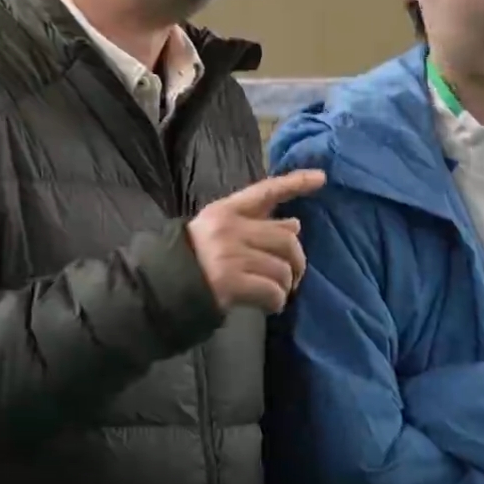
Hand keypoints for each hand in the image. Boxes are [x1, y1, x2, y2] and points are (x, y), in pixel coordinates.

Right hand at [186, 169, 323, 313]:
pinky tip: (270, 305)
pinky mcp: (231, 282)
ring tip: (276, 293)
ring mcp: (230, 255)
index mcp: (225, 210)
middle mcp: (229, 228)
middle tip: (295, 276)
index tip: (321, 178)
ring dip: (286, 285)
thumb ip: (255, 226)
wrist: (161, 287)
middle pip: (286, 239)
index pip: (266, 191)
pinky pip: (273, 291)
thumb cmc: (193, 260)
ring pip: (282, 268)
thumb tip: (295, 225)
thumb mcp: (219, 232)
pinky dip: (277, 301)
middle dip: (297, 261)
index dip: (295, 183)